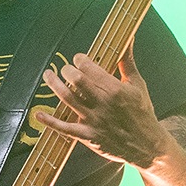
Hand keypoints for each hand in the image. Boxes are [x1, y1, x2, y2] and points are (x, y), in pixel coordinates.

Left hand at [39, 40, 169, 168]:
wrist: (147, 146)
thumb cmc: (142, 113)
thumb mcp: (137, 85)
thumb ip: (127, 62)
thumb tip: (127, 39)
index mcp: (116, 89)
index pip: (90, 68)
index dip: (80, 60)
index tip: (78, 59)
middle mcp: (103, 103)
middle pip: (77, 80)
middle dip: (67, 70)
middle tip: (65, 69)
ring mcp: (94, 120)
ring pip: (68, 99)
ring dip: (54, 85)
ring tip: (48, 75)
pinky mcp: (88, 136)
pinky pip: (65, 128)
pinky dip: (50, 122)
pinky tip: (38, 114)